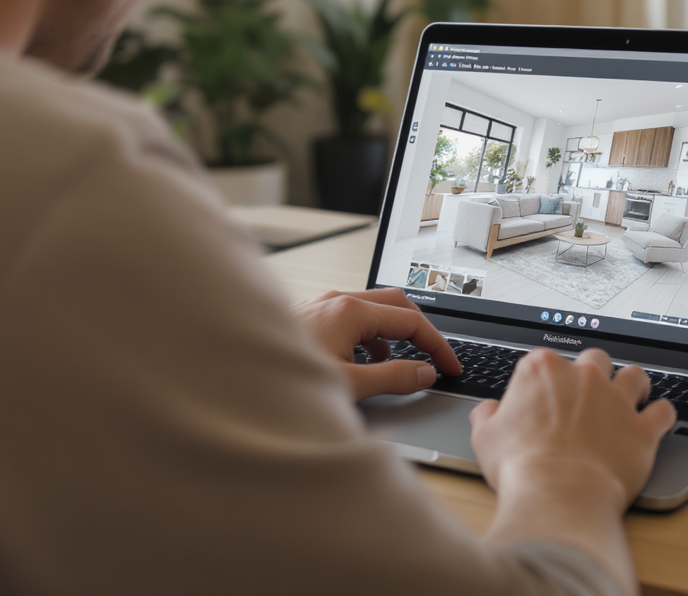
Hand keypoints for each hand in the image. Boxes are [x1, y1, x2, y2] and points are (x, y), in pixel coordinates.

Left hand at [293, 289, 460, 400]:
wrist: (237, 381)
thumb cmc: (284, 382)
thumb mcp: (350, 385)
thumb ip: (394, 378)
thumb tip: (424, 372)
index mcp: (351, 311)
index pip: (411, 321)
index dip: (437, 345)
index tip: (450, 366)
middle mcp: (337, 301)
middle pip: (396, 304)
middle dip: (419, 331)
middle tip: (434, 357)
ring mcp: (322, 306)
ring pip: (373, 311)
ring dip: (392, 335)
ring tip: (398, 367)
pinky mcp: (311, 318)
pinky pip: (352, 319)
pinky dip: (370, 338)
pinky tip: (365, 363)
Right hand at [469, 348, 674, 511]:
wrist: (559, 494)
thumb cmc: (521, 467)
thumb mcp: (486, 438)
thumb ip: (487, 416)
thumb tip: (489, 410)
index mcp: (543, 371)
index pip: (546, 359)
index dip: (547, 378)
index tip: (547, 394)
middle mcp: (583, 376)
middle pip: (594, 359)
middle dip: (593, 373)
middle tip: (589, 394)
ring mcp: (616, 399)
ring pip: (634, 375)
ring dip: (633, 384)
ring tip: (631, 396)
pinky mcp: (642, 427)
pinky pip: (663, 411)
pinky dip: (661, 415)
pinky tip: (657, 420)